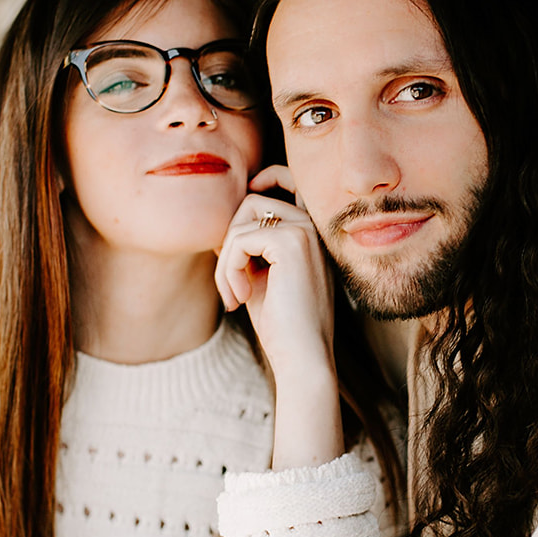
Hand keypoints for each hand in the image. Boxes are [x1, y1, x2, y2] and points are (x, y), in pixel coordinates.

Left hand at [216, 166, 341, 467]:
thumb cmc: (282, 325)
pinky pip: (240, 239)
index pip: (289, 181)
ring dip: (225, 261)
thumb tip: (224, 225)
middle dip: (229, 240)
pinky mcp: (292, 242)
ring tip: (233, 296)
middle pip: (252, 201)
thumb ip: (251, 247)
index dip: (265, 179)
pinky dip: (229, 268)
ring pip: (243, 220)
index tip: (241, 210)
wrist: (304, 357)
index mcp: (313, 233)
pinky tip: (240, 297)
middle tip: (228, 284)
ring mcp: (306, 231)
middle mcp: (314, 226)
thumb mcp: (262, 277)